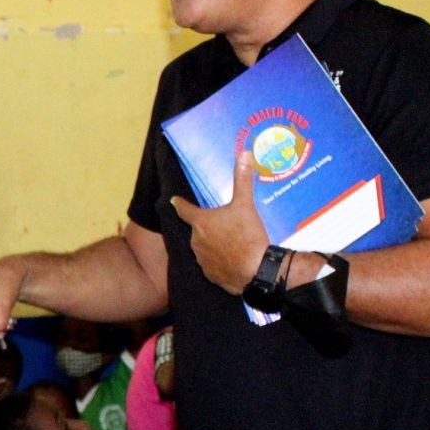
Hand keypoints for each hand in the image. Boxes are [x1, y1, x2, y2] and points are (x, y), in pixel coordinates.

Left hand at [169, 150, 268, 294]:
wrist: (255, 270)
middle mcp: (196, 241)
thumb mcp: (245, 204)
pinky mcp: (211, 276)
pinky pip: (212, 266)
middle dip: (206, 227)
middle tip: (220, 224)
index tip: (173, 200)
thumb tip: (243, 153)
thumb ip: (242, 180)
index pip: (184, 210)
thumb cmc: (247, 235)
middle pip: (197, 230)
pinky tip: (232, 259)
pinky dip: (219, 261)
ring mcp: (202, 260)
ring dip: (212, 244)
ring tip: (230, 242)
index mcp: (201, 222)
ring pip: (203, 248)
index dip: (179, 204)